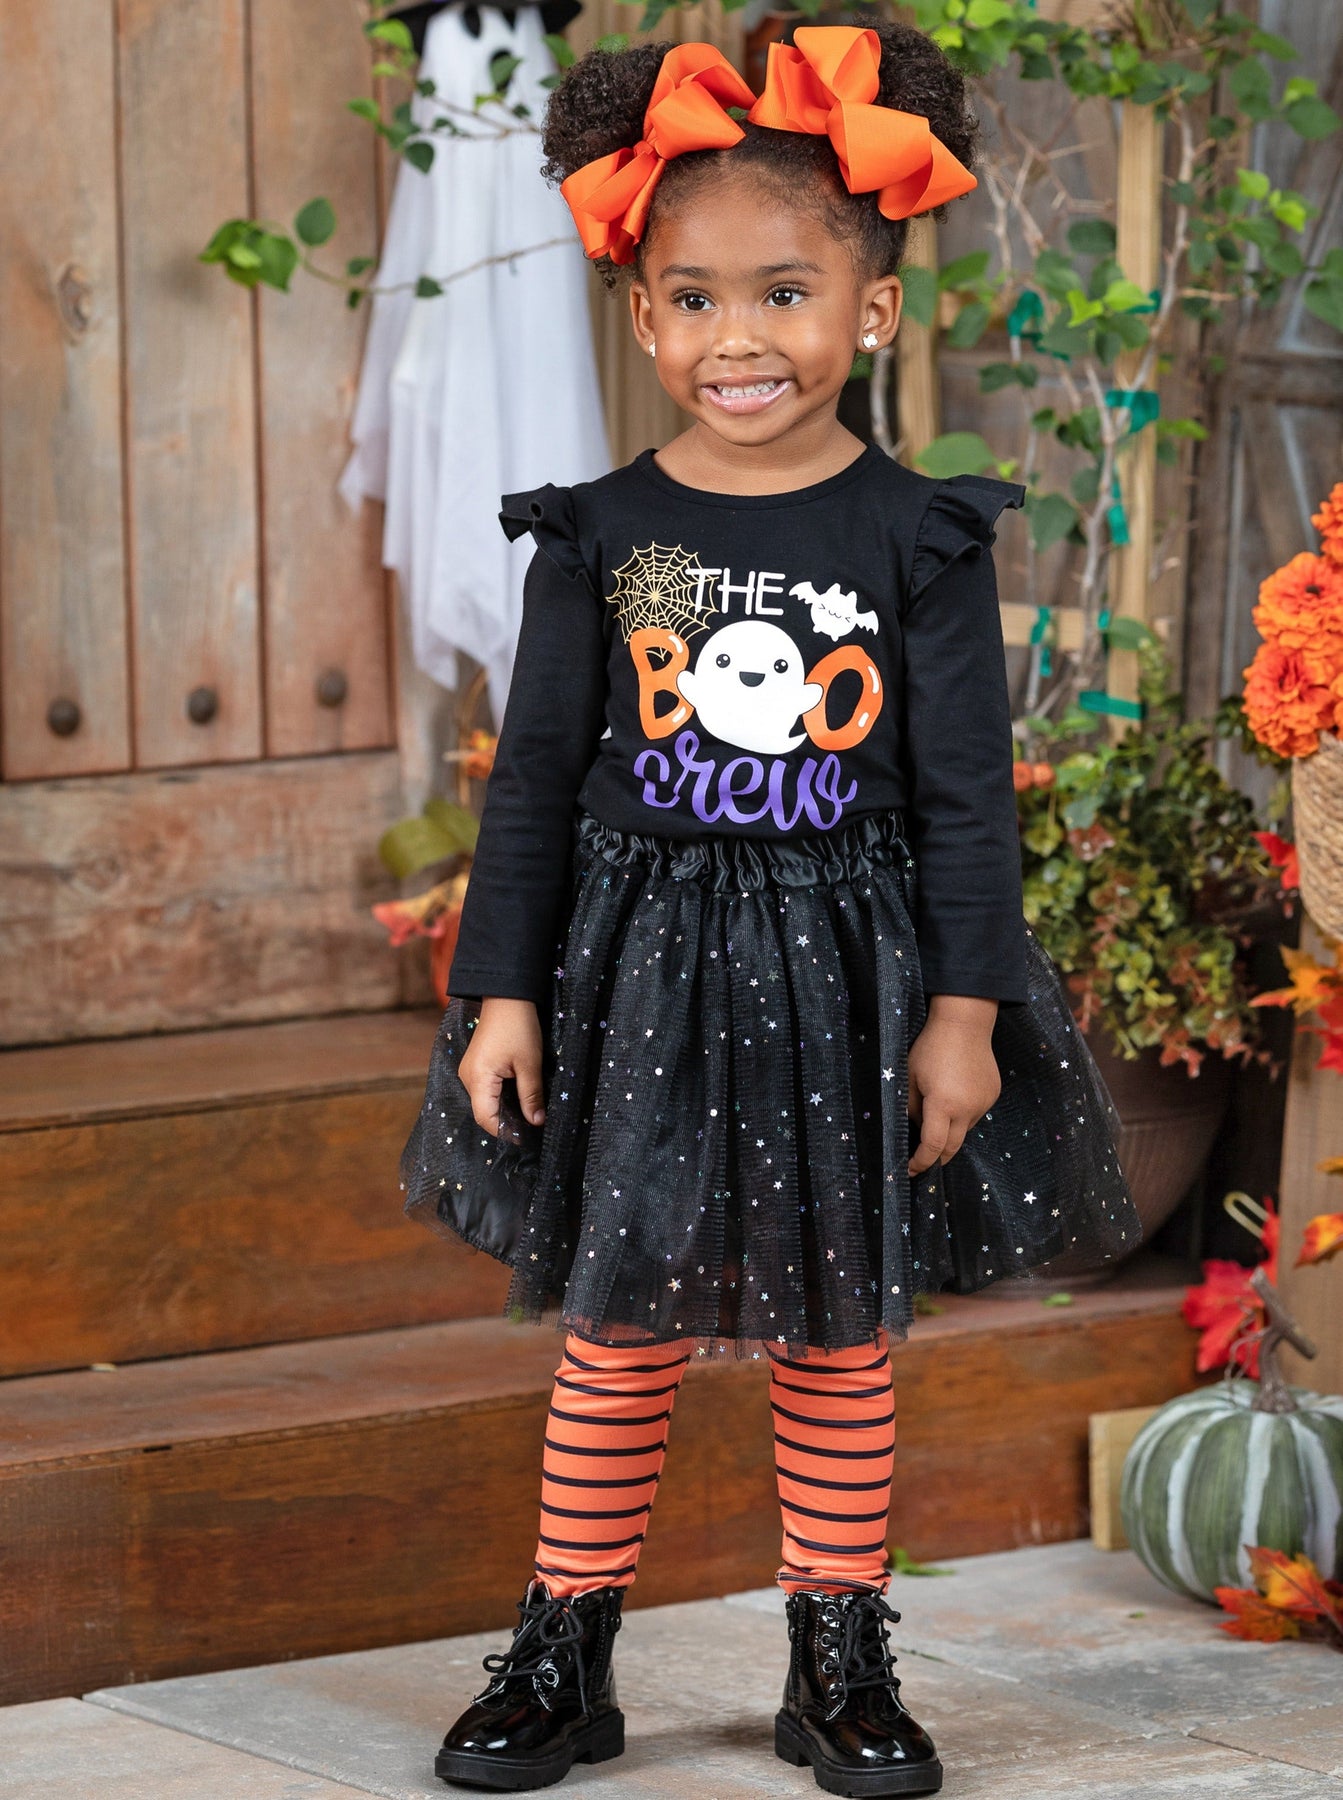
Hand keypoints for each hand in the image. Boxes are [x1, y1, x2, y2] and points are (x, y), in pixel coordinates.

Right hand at [457, 996, 546, 1137]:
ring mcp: (470, 1071)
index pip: (486, 1119)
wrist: (507, 996)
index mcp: (478, 1079)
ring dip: (505, 1110)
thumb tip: (536, 1122)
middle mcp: (468, 1078)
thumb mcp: (530, 1063)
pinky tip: (519, 1098)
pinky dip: (501, 1098)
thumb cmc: (519, 1027)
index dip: (506, 1131)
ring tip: (528, 1114)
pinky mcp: (476, 1066)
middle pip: (484, 1112)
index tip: (527, 1137)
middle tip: (532, 1127)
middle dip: (507, 1122)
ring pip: (486, 1102)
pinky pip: (486, 1090)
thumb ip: (531, 1095)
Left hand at [907, 996, 1000, 1176]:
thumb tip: (914, 1130)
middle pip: (952, 1148)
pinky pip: (974, 1114)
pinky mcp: (993, 1095)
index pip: (932, 1147)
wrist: (965, 1023)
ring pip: (964, 1130)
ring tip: (936, 1119)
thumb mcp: (910, 1077)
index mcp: (943, 1105)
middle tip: (922, 1163)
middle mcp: (967, 1109)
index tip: (909, 1170)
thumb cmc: (930, 1047)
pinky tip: (954, 1097)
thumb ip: (910, 1109)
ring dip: (950, 1133)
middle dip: (936, 1159)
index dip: (920, 1162)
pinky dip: (962, 1115)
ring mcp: (984, 1103)